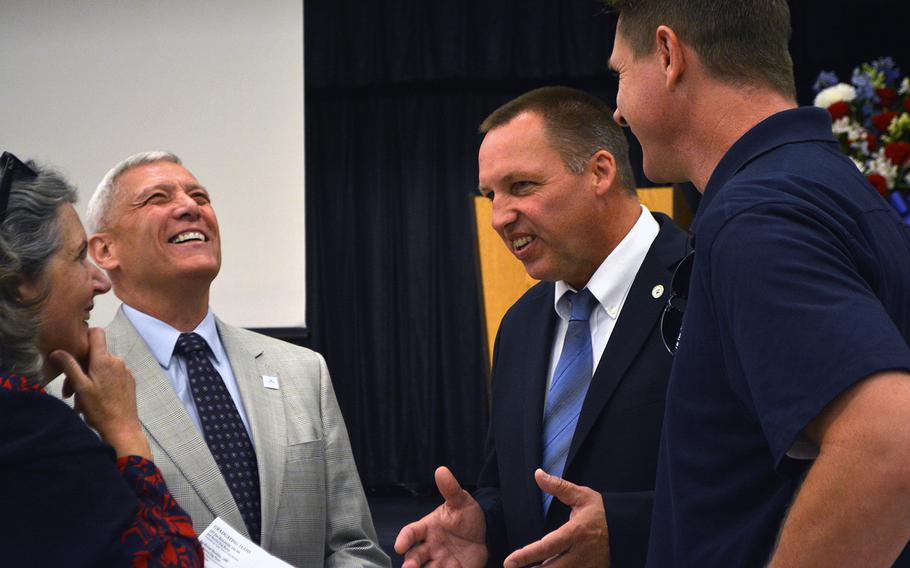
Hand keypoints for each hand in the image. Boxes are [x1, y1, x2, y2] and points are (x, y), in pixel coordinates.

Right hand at [49, 328, 151, 458]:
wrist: (122, 428)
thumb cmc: (100, 409)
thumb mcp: (81, 387)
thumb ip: (70, 366)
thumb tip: (57, 350)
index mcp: (105, 360)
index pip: (97, 333)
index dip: (85, 337)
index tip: (74, 350)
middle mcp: (117, 361)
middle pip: (95, 355)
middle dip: (80, 369)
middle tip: (69, 391)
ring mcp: (125, 371)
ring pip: (102, 367)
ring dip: (88, 379)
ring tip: (81, 400)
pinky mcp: (129, 380)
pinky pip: (111, 375)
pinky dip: (100, 383)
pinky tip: (94, 400)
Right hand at [394, 466, 487, 567]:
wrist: (485, 533)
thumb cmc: (466, 516)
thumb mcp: (460, 501)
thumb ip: (450, 489)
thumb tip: (441, 470)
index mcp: (427, 528)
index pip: (411, 533)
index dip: (404, 539)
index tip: (400, 546)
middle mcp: (429, 547)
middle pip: (414, 557)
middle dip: (410, 564)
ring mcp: (439, 562)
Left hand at [504, 469, 609, 567]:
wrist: (630, 530)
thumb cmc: (602, 512)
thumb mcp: (582, 496)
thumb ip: (558, 487)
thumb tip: (538, 474)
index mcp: (575, 533)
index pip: (546, 547)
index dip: (526, 556)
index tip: (509, 562)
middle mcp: (579, 554)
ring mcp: (586, 567)